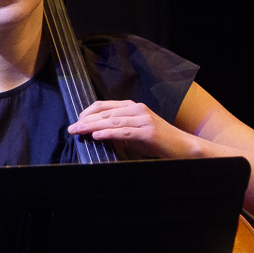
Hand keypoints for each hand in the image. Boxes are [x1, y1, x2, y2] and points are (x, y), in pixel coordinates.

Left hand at [66, 99, 198, 158]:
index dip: (88, 112)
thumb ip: (118, 131)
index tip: (76, 121)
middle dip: (86, 121)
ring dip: (93, 126)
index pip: (105, 105)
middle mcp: (137, 109)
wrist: (182, 147)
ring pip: (113, 121)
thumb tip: (98, 134)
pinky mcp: (148, 132)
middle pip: (106, 113)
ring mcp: (143, 120)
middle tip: (71, 128)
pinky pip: (124, 132)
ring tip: (79, 131)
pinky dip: (109, 133)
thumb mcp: (134, 134)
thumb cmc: (157, 142)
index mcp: (133, 107)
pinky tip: (97, 136)